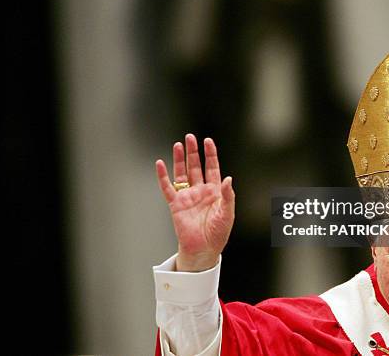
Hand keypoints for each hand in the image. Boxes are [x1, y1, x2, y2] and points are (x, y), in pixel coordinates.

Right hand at [155, 134, 234, 271]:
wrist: (203, 250)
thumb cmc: (217, 234)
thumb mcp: (227, 214)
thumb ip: (228, 196)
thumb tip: (228, 178)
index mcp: (214, 191)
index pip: (212, 167)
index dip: (210, 154)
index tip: (208, 141)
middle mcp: (200, 191)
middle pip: (195, 166)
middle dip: (193, 152)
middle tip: (190, 137)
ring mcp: (187, 196)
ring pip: (182, 173)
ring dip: (179, 159)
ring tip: (178, 145)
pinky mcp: (175, 204)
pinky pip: (168, 188)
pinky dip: (163, 176)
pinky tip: (160, 164)